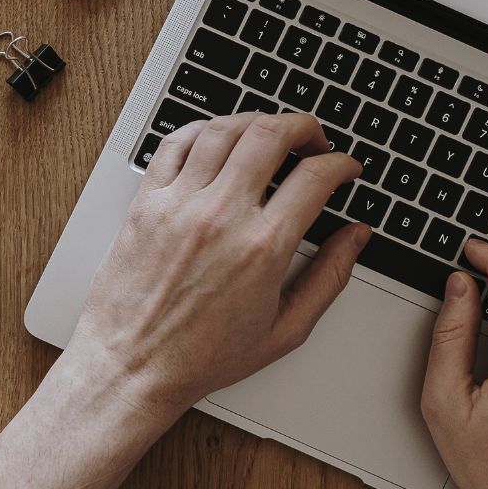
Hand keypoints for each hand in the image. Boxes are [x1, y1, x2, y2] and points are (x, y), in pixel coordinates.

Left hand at [66, 112, 369, 417]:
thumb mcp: (285, 329)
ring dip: (256, 121)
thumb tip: (356, 237)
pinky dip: (203, 129)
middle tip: (314, 139)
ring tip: (270, 134)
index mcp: (262, 248)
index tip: (345, 168)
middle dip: (304, 127)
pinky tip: (218, 139)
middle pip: (272, 134)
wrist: (131, 367)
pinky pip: (175, 142)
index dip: (341, 164)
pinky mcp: (146, 201)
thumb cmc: (202, 357)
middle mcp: (221, 216)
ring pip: (224, 129)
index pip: (315, 177)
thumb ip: (329, 277)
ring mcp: (179, 204)